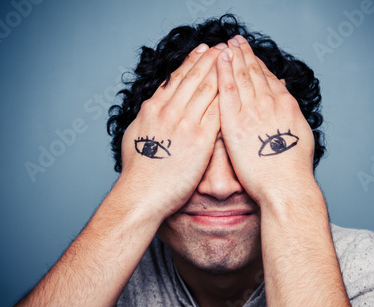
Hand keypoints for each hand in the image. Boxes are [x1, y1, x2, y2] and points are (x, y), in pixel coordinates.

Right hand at [119, 43, 223, 220]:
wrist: (142, 194)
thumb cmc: (138, 171)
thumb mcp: (135, 135)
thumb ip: (148, 118)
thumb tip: (153, 107)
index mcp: (154, 108)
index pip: (176, 78)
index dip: (192, 62)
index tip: (203, 50)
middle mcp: (169, 111)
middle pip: (194, 78)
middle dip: (210, 60)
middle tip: (223, 46)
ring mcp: (185, 123)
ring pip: (207, 90)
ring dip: (222, 72)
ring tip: (233, 59)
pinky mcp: (200, 139)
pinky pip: (218, 112)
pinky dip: (228, 97)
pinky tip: (238, 88)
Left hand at [216, 36, 315, 205]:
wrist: (285, 186)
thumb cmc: (293, 167)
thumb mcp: (299, 132)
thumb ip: (288, 110)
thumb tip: (282, 91)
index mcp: (285, 104)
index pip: (267, 77)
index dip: (256, 62)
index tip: (248, 53)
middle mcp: (269, 102)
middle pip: (253, 72)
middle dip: (243, 53)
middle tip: (235, 40)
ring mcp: (252, 111)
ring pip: (240, 76)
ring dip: (232, 58)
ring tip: (226, 44)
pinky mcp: (235, 123)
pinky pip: (227, 91)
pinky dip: (223, 73)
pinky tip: (218, 61)